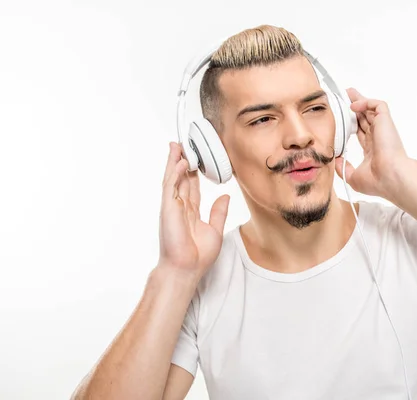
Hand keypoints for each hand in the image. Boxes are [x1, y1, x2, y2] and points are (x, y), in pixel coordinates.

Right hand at [157, 142, 229, 279]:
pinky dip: (174, 173)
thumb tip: (225, 196)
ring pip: (172, 178)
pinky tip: (180, 161)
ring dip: (174, 161)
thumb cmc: (197, 256)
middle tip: (184, 144)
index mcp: (190, 212)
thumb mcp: (215, 230)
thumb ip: (219, 212)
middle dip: (182, 160)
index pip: (192, 186)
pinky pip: (170, 187)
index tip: (196, 157)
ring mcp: (172, 207)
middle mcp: (180, 207)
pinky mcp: (168, 209)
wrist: (187, 269)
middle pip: (180, 178)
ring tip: (177, 145)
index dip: (193, 171)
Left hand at [334, 88, 409, 199]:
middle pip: (366, 118)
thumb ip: (342, 168)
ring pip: (371, 109)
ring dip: (359, 100)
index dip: (352, 125)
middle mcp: (378, 138)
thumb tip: (334, 159)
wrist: (391, 177)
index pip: (361, 133)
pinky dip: (366, 102)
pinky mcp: (385, 121)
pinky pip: (378, 105)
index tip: (342, 120)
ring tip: (348, 93)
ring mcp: (382, 129)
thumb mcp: (353, 177)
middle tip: (345, 99)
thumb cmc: (378, 181)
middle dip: (356, 109)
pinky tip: (354, 106)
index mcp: (373, 150)